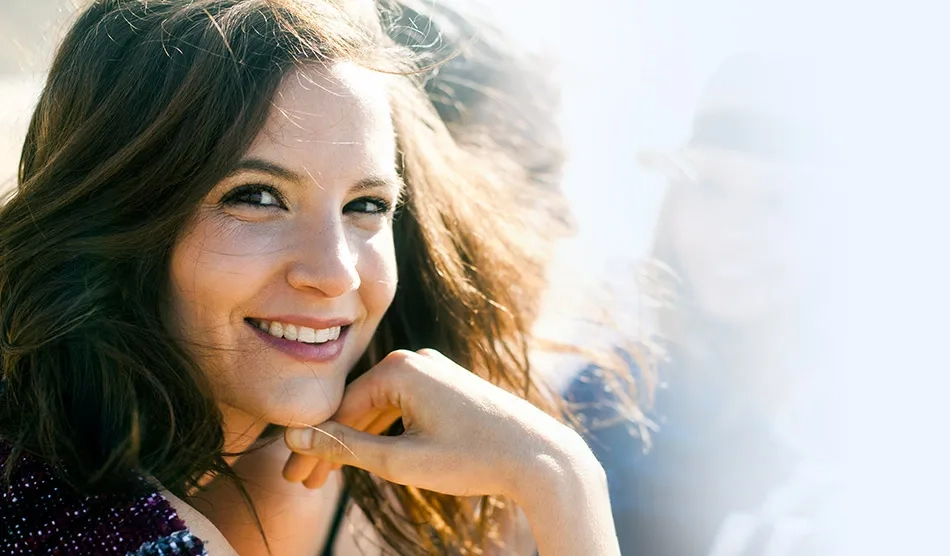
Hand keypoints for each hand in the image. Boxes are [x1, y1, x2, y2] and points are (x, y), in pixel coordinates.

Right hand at [282, 349, 593, 501]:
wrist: (540, 455)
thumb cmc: (473, 458)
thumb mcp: (402, 460)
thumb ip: (347, 448)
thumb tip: (297, 437)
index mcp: (400, 369)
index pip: (338, 409)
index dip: (312, 446)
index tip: (293, 477)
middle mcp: (415, 360)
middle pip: (356, 406)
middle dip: (329, 446)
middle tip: (302, 483)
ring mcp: (433, 370)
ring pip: (379, 408)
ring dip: (355, 441)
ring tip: (328, 478)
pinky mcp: (447, 384)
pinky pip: (402, 406)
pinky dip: (383, 432)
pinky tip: (367, 456)